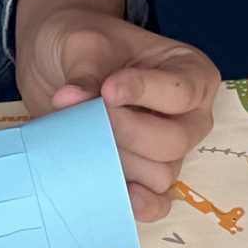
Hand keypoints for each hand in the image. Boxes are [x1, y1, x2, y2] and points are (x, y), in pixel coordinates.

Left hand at [15, 0, 220, 221]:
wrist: (57, 64)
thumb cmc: (81, 43)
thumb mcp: (82, 43)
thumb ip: (86, 70)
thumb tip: (73, 98)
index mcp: (191, 73)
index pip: (181, 92)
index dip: (145, 94)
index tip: (107, 88)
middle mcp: (190, 117)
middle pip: (172, 141)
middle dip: (126, 132)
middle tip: (88, 114)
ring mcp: (169, 151)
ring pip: (160, 174)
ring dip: (119, 161)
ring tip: (85, 138)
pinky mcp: (144, 176)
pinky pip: (156, 203)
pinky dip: (139, 204)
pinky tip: (119, 195)